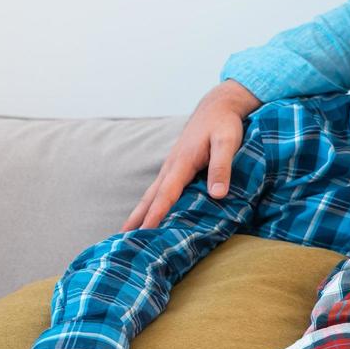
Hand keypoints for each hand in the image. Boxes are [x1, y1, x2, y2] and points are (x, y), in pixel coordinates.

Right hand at [123, 80, 260, 230]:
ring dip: (138, 213)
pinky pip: (159, 191)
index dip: (156, 214)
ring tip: (126, 234)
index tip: (145, 232)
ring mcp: (171, 168)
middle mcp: (171, 167)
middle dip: (137, 219)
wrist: (217, 107)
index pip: (167, 194)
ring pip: (151, 194)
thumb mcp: (228, 142)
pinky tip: (148, 216)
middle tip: (122, 241)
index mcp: (182, 163)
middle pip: (150, 197)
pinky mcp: (176, 169)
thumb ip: (222, 167)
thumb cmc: (224, 124)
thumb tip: (217, 194)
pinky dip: (150, 205)